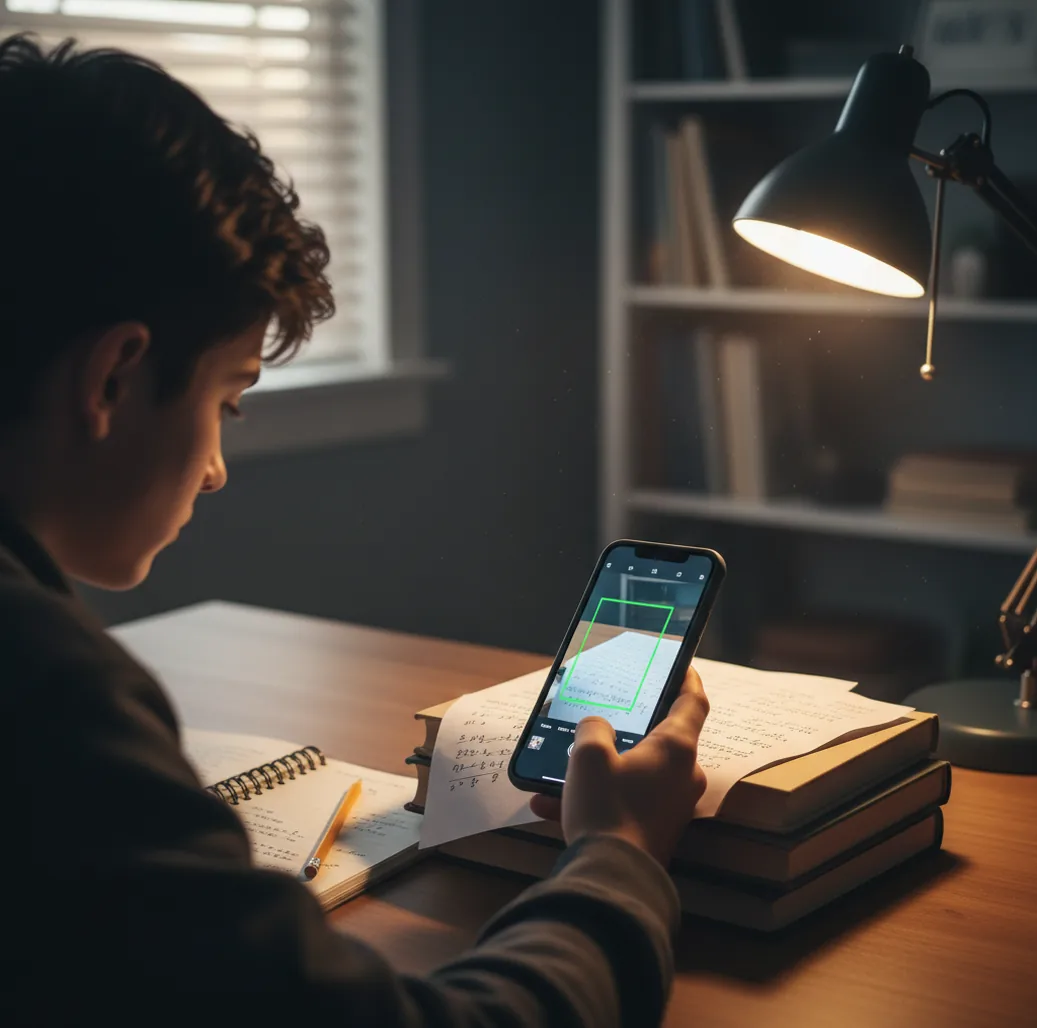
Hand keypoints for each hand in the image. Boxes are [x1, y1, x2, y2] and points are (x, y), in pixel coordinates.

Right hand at [529, 665, 708, 866]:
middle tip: (605, 715)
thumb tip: (597, 727)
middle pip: (660, 738)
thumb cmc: (606, 809)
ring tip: (560, 771)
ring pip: (634, 773)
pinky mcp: (655, 829)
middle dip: (628, 728)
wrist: (611, 878)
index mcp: (676, 748)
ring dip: (600, 769)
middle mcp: (683, 775)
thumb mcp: (588, 756)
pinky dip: (595, 797)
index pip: (693, 700)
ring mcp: (671, 806)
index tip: (681, 665)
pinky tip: (551, 803)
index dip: (687, 678)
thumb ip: (593, 729)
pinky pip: (624, 802)